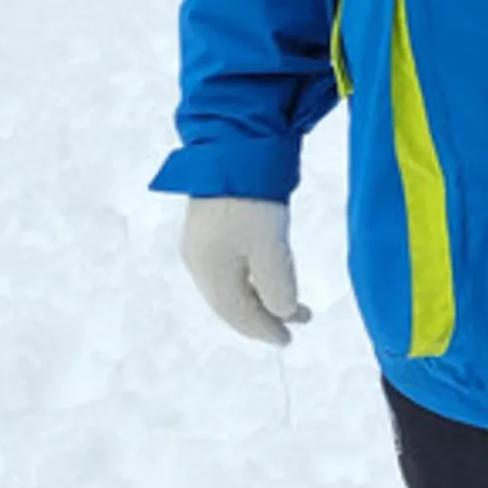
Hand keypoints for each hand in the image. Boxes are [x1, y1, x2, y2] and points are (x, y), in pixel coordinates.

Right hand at [181, 197, 309, 345]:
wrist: (233, 149)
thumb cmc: (252, 202)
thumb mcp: (271, 250)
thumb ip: (278, 289)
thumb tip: (283, 315)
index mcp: (210, 271)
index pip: (237, 314)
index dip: (263, 330)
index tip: (288, 339)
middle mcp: (199, 261)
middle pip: (229, 302)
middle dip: (260, 317)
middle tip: (288, 327)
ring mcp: (201, 242)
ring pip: (229, 284)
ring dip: (257, 298)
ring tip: (285, 303)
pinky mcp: (209, 224)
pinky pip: (229, 266)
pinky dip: (250, 279)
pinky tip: (265, 275)